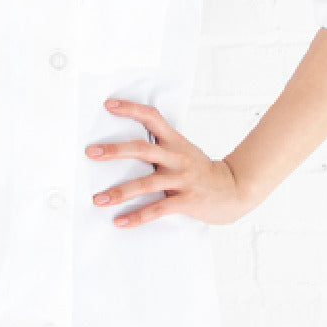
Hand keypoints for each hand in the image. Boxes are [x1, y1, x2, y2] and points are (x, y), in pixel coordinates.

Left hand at [86, 98, 255, 227]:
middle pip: (142, 150)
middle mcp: (176, 157)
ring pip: (146, 183)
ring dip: (119, 192)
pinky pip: (157, 209)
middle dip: (114, 151)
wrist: (235, 189)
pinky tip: (120, 221)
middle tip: (91, 153)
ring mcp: (182, 179)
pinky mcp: (186, 201)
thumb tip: (128, 146)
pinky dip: (137, 216)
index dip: (130, 109)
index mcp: (175, 142)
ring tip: (98, 199)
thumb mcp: (184, 151)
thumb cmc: (203, 171)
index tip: (109, 105)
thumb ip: (161, 147)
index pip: (152, 117)